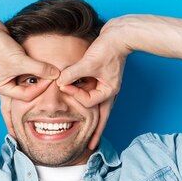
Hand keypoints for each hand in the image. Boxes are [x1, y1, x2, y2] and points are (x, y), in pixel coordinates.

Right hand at [0, 19, 59, 101]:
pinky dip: (35, 69)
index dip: (41, 88)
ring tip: (50, 74)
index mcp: (4, 88)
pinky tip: (44, 66)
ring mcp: (10, 73)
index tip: (52, 78)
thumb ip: (40, 68)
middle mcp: (7, 83)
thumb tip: (56, 74)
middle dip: (40, 87)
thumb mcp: (21, 61)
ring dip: (39, 78)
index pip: (27, 96)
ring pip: (28, 81)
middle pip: (28, 91)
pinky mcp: (13, 64)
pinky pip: (27, 70)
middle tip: (53, 81)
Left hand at [56, 19, 130, 150]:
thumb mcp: (89, 62)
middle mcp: (109, 91)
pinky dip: (87, 99)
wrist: (122, 33)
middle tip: (90, 147)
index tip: (62, 84)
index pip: (88, 102)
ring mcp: (107, 86)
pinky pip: (94, 94)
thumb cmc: (109, 47)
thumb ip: (73, 73)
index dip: (74, 94)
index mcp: (109, 91)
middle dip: (96, 131)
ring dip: (92, 117)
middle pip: (101, 116)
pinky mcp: (103, 79)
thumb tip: (59, 82)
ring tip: (89, 133)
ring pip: (97, 107)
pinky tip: (83, 103)